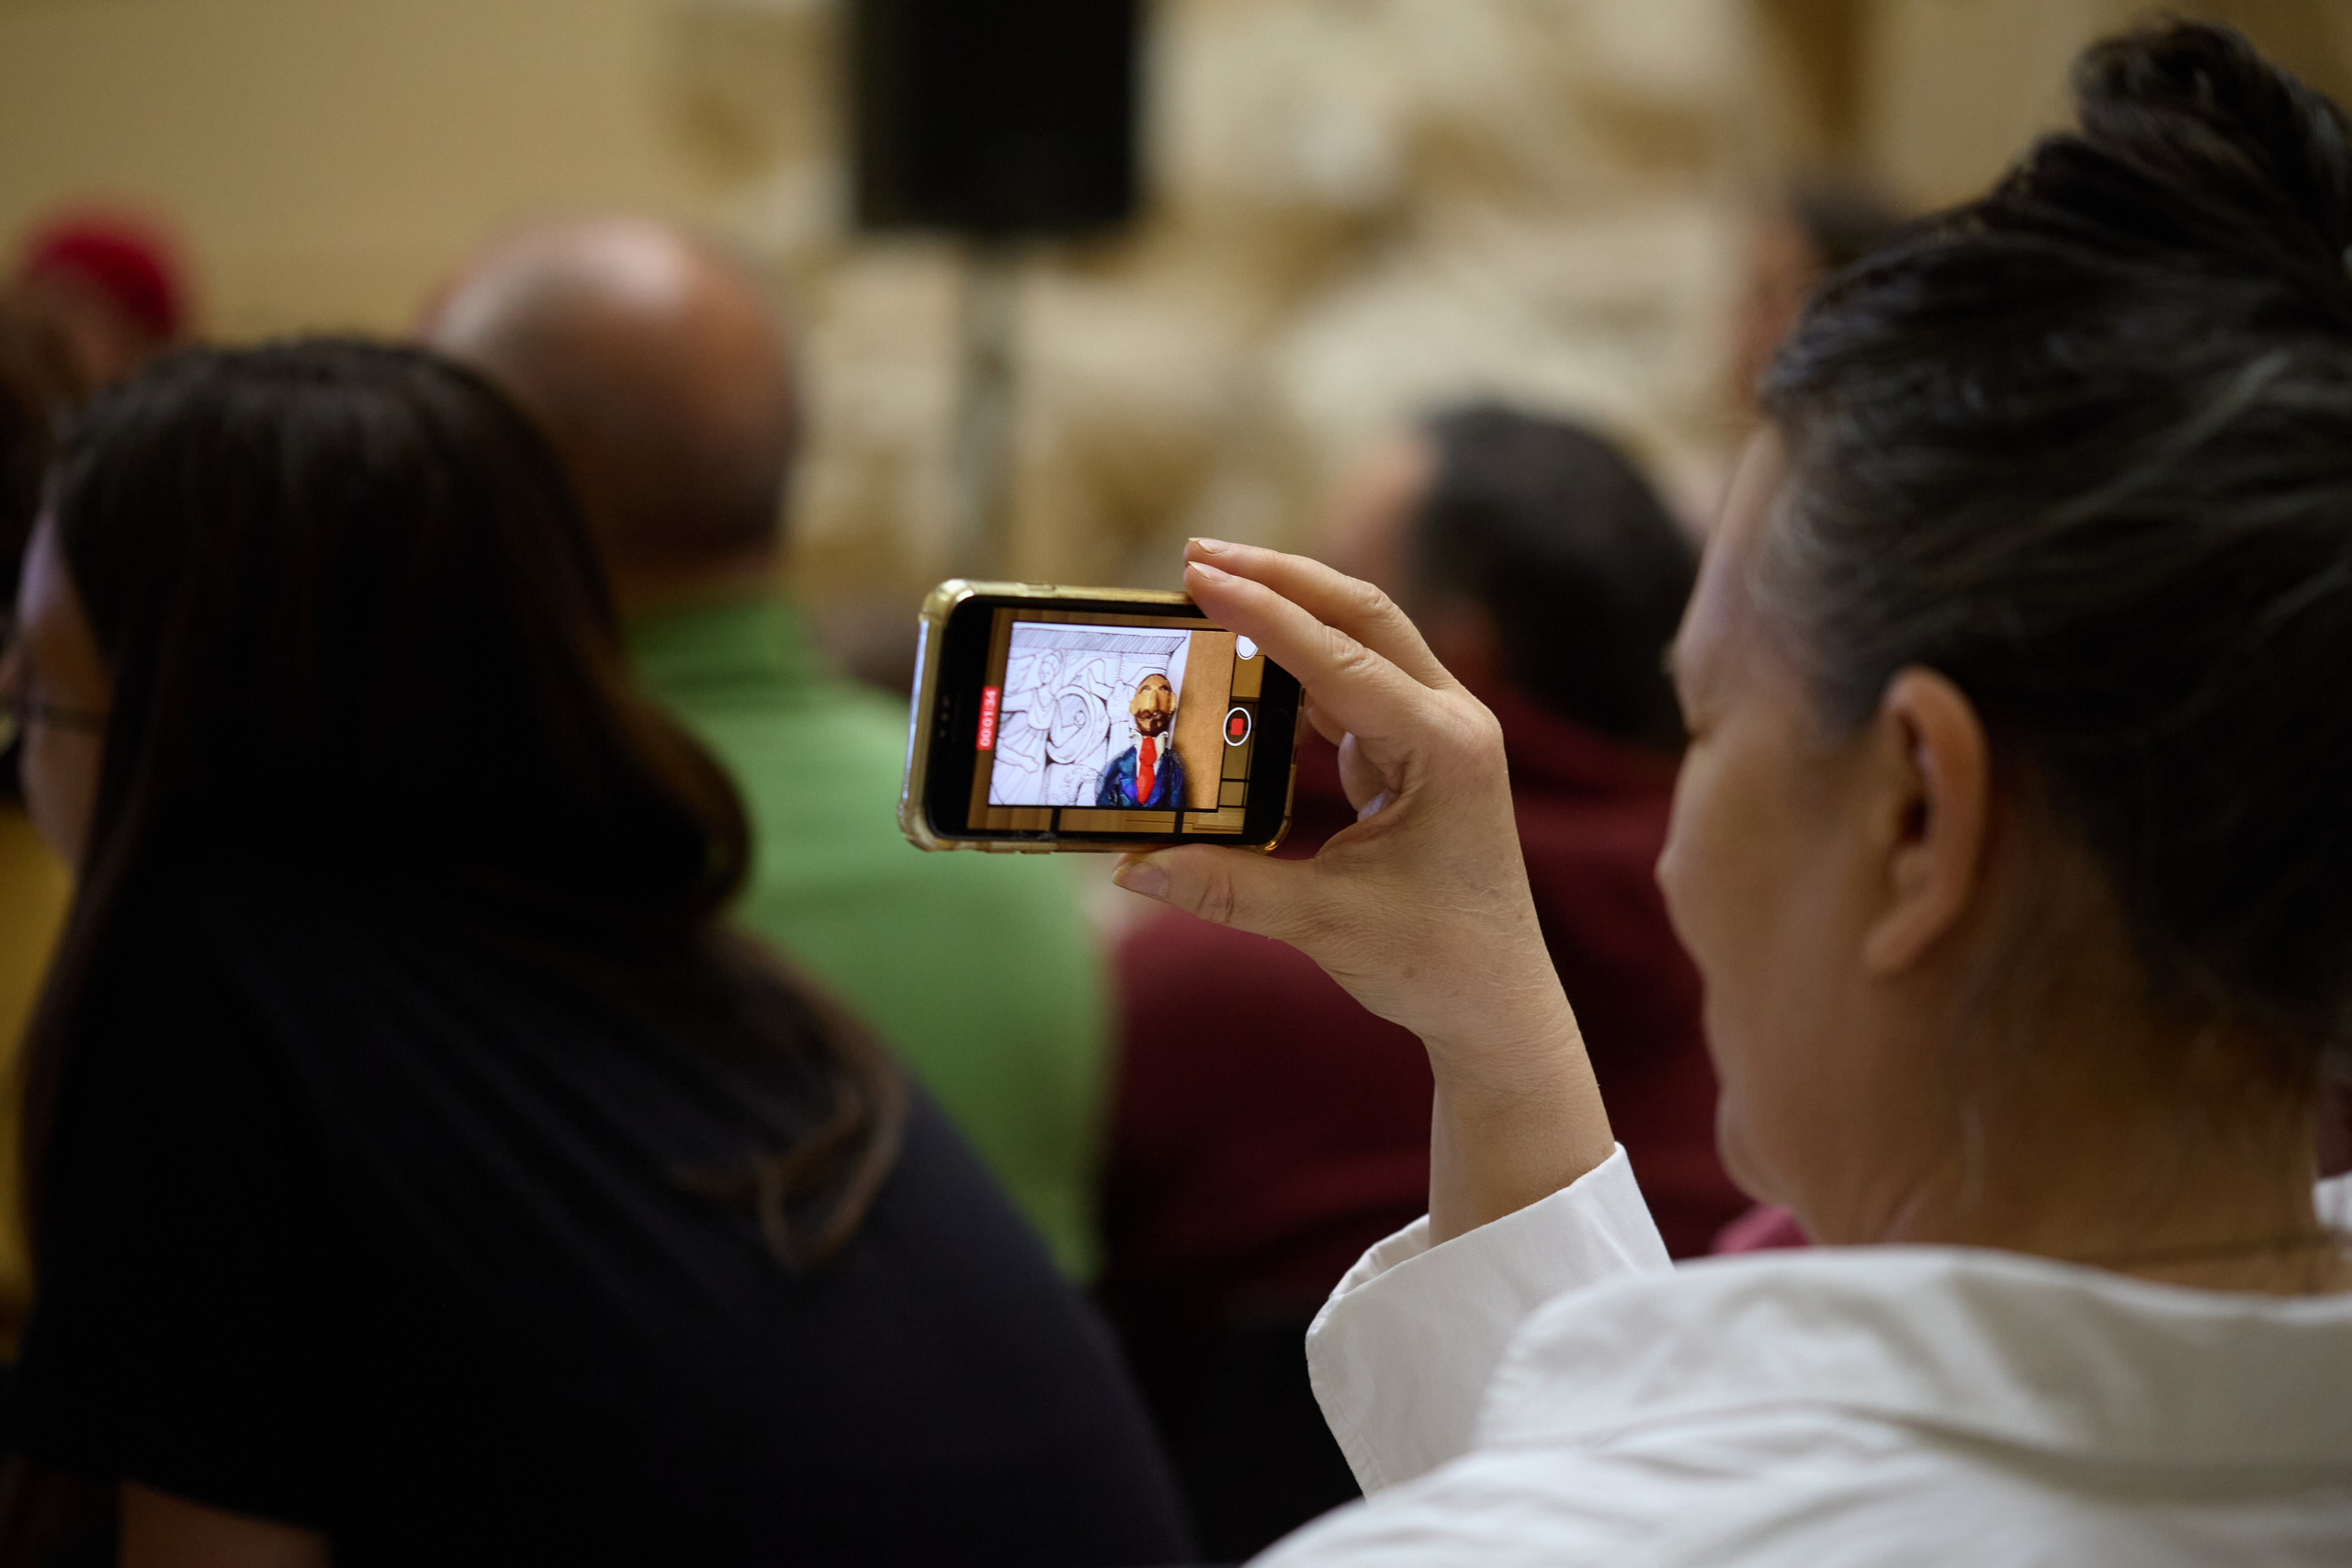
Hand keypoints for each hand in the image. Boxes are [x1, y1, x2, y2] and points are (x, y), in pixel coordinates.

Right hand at [1113, 540, 1614, 1240]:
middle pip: (1363, 615)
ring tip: (1211, 591)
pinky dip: (1298, 665)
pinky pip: (1353, 685)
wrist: (1499, 1006)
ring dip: (1290, 612)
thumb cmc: (1434, 964)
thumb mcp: (1321, 923)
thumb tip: (1129, 865)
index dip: (1265, 614)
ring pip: (1361, 641)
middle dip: (1281, 577)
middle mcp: (1452, 723)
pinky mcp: (1419, 753)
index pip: (1342, 660)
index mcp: (1447, 749)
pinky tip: (1246, 662)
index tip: (1196, 576)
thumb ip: (1225, 887)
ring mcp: (1439, 733)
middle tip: (1196, 558)